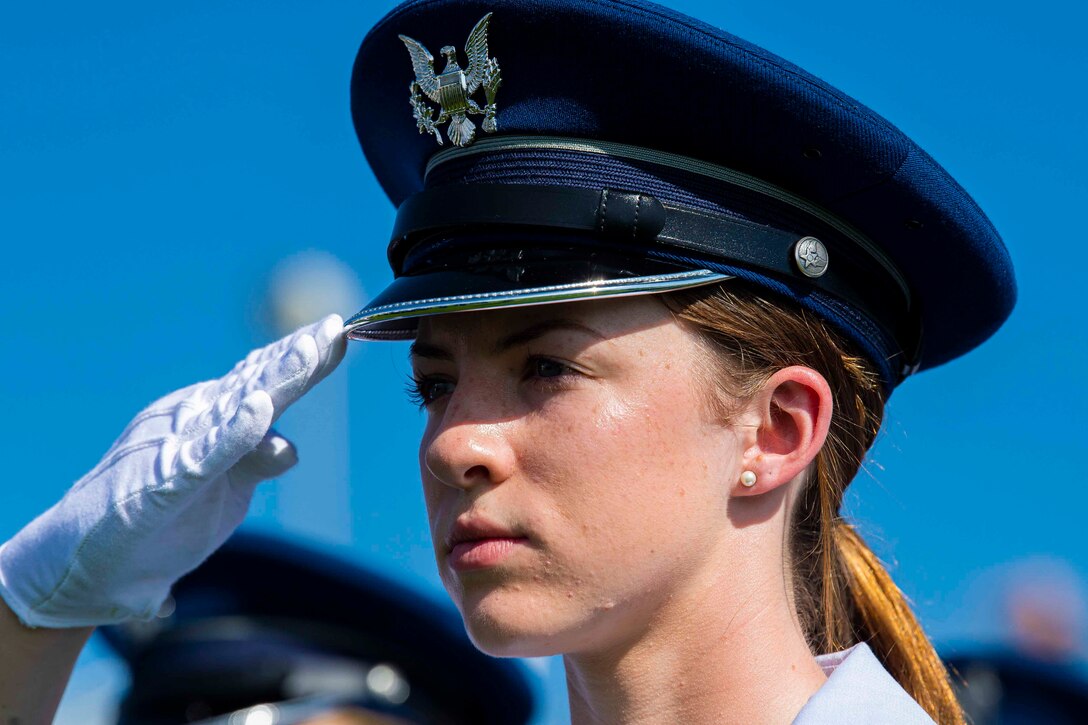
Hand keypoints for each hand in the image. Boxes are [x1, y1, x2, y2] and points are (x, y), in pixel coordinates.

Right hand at [0, 315, 346, 627]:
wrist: (80, 563)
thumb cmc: (156, 521)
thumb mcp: (220, 492)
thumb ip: (255, 464)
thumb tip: (288, 447)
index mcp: (208, 421)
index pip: (259, 382)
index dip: (297, 359)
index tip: (336, 332)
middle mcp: (192, 423)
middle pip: (254, 384)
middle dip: (295, 358)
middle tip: (333, 328)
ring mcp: (176, 449)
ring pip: (233, 408)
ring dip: (273, 380)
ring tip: (309, 352)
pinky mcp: (161, 484)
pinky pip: (205, 455)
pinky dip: (234, 434)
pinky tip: (259, 410)